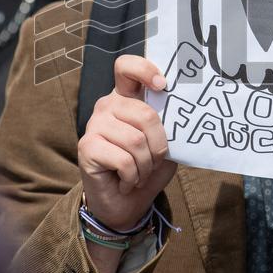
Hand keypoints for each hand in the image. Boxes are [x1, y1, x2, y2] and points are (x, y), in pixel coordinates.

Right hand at [78, 55, 176, 232]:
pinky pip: (123, 160)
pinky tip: (126, 181)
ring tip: (140, 174)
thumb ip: (169, 127)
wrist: (124, 205)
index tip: (162, 85)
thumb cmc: (146, 170)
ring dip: (146, 166)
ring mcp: (95, 124)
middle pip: (145, 114)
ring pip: (136, 141)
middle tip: (154, 162)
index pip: (126, 67)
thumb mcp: (165, 146)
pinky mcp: (87, 147)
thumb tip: (186, 116)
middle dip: (159, 146)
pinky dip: (133, 177)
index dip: (144, 69)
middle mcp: (108, 106)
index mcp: (127, 98)